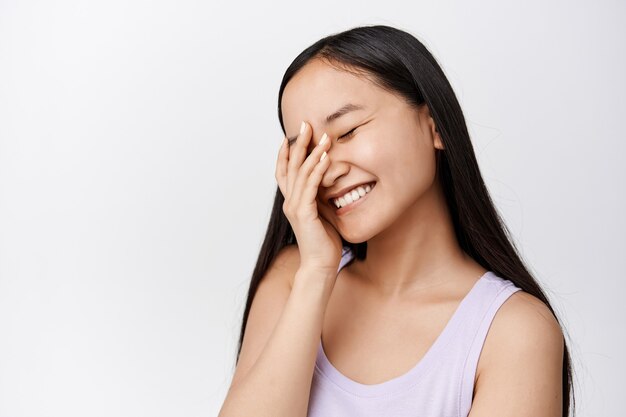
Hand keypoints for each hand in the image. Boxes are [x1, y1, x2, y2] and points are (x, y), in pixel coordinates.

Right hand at [275, 121, 342, 276]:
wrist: (320, 265)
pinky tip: (325, 158)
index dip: (286, 152)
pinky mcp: (304, 213)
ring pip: (301, 173)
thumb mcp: (321, 214)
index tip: (293, 134)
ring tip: (323, 137)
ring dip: (312, 152)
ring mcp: (295, 207)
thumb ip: (319, 198)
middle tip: (307, 124)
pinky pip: (310, 186)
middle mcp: (290, 201)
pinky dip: (317, 170)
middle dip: (299, 143)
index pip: (284, 171)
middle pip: (290, 166)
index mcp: (292, 201)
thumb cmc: (323, 242)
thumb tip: (328, 183)